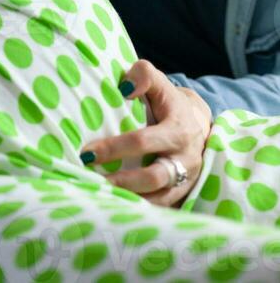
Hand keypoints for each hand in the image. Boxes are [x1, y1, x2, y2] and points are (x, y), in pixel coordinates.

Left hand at [80, 59, 211, 206]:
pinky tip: (117, 207)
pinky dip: (141, 210)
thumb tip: (124, 87)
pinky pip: (162, 207)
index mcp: (177, 129)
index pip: (143, 141)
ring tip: (101, 198)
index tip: (87, 153)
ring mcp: (185, 179)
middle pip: (152, 176)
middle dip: (121, 181)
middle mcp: (184, 158)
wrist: (198, 123)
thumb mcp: (160, 83)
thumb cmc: (168, 102)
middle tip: (91, 180)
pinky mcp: (182, 193)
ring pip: (159, 198)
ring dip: (130, 200)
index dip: (114, 148)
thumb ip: (143, 75)